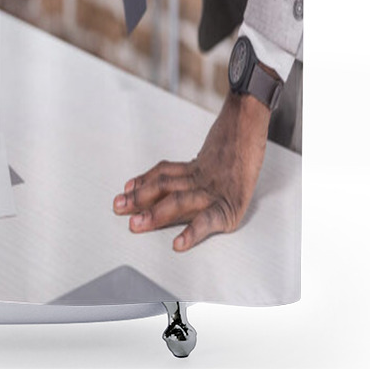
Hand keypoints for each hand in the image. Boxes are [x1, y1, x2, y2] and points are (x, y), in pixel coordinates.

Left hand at [112, 91, 270, 250]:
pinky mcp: (229, 207)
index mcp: (197, 168)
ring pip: (178, 200)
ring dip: (155, 213)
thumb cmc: (239, 143)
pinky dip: (191, 233)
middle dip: (139, 199)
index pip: (164, 173)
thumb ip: (198, 164)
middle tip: (119, 207)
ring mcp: (213, 192)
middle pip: (164, 187)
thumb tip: (176, 171)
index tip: (126, 188)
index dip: (144, 180)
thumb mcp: (216, 153)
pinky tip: (178, 244)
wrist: (251, 126)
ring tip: (137, 224)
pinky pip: (206, 221)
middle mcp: (200, 178)